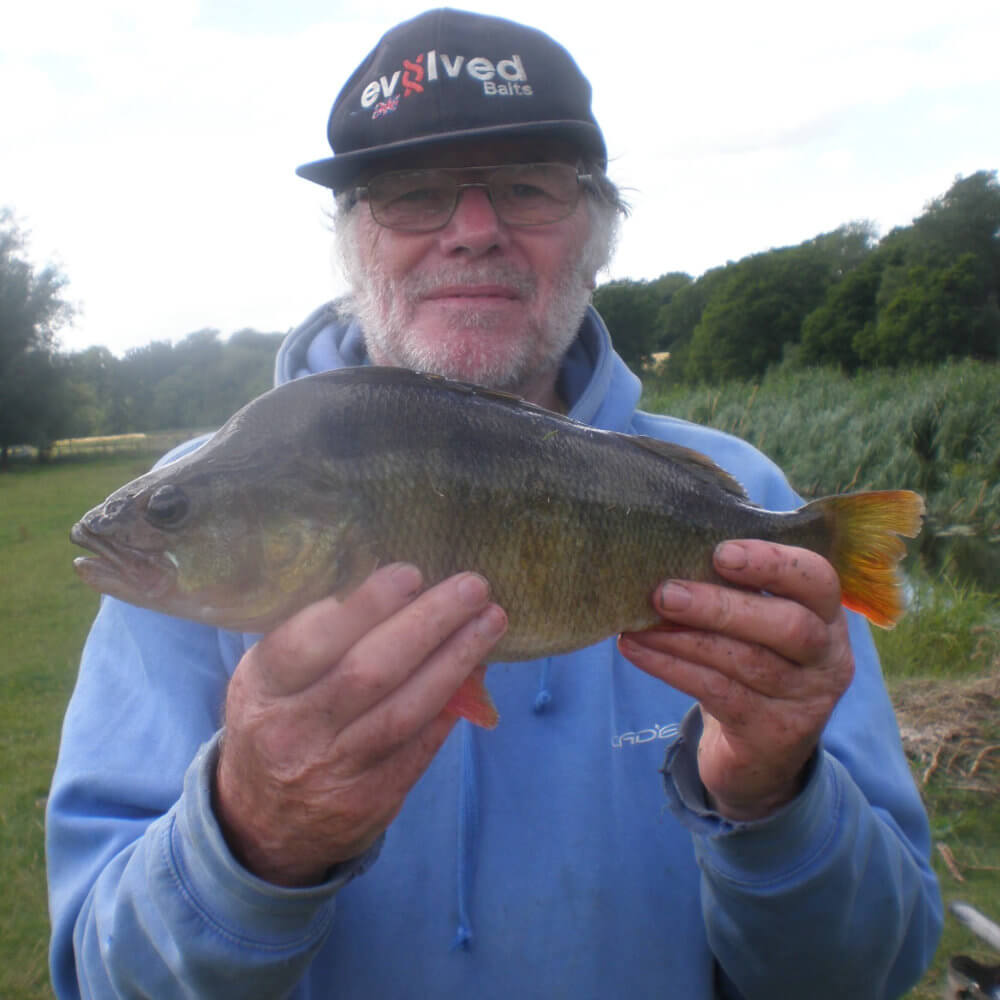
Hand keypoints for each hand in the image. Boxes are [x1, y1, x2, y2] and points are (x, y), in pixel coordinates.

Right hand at [213, 563, 506, 885]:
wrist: (261, 827)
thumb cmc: (275, 724)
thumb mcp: (269, 680)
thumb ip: (316, 637)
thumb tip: (398, 587)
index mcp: (262, 687)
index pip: (309, 641)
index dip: (364, 607)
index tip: (410, 574)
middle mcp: (294, 730)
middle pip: (369, 672)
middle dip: (428, 623)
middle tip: (472, 587)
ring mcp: (334, 769)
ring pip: (405, 710)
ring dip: (455, 660)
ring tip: (491, 620)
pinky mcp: (372, 799)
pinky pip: (422, 745)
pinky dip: (453, 703)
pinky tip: (478, 669)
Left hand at [618, 540, 854, 821]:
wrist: (760, 751)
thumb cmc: (749, 658)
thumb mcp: (756, 621)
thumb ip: (734, 585)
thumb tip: (668, 541)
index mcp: (826, 614)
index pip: (818, 580)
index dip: (773, 563)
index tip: (721, 552)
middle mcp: (828, 657)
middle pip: (787, 626)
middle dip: (721, 606)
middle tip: (664, 592)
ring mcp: (805, 700)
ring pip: (746, 662)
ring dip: (684, 638)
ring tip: (638, 622)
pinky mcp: (773, 734)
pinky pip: (718, 693)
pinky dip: (671, 667)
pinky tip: (636, 649)